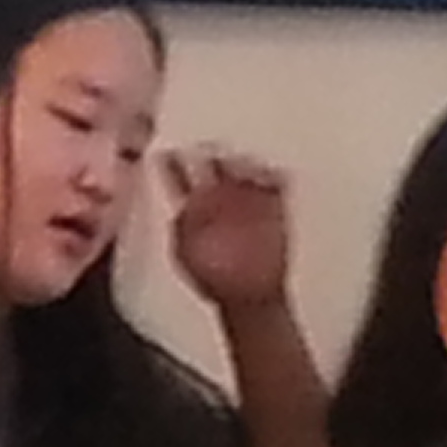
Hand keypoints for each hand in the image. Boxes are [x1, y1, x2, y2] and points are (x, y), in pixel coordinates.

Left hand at [164, 145, 293, 311]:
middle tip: (214, 150)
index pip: (177, 173)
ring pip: (245, 167)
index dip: (172, 161)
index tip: (169, 152)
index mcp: (192, 205)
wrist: (248, 295)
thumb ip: (181, 230)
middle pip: (214, 161)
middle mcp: (218, 196)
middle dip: (213, 151)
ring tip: (246, 167)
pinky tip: (274, 177)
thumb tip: (179, 214)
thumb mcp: (185, 254)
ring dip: (246, 163)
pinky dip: (277, 177)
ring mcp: (246, 198)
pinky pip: (277, 182)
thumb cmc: (214, 278)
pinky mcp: (273, 205)